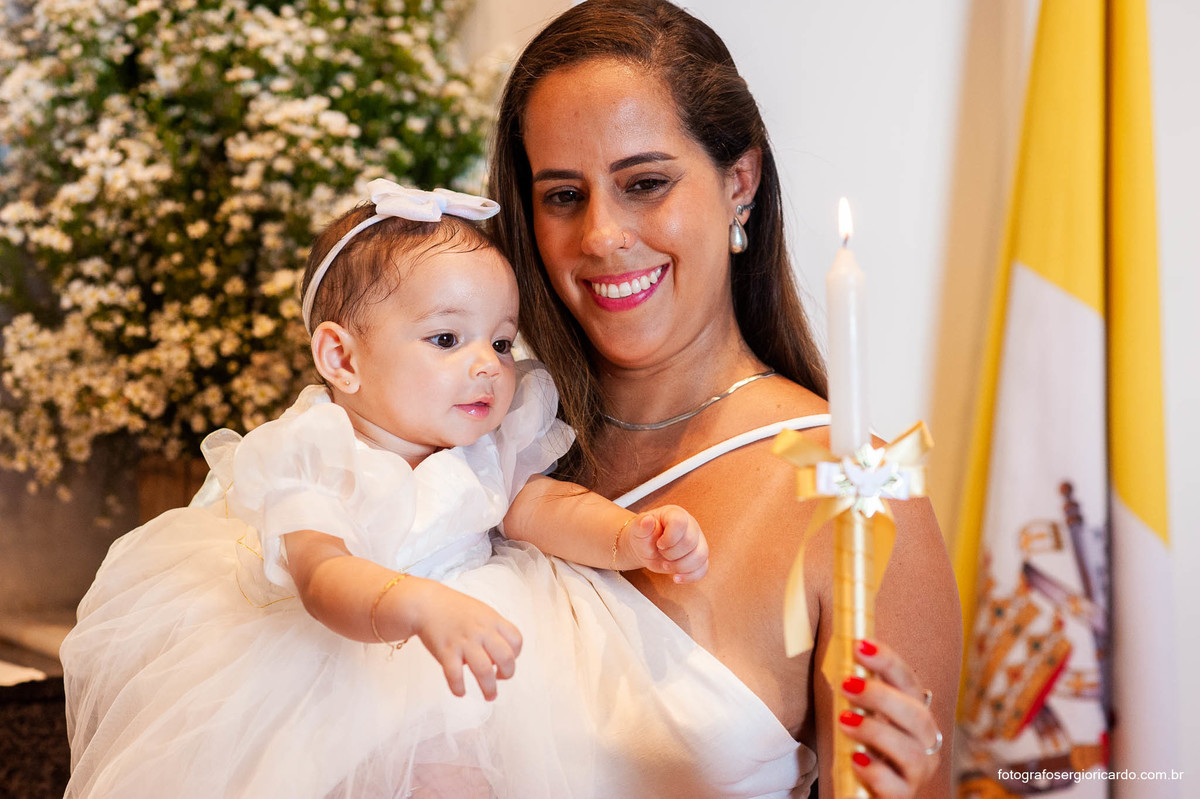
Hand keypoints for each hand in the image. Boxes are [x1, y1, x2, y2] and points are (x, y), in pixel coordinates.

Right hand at [407, 581, 522, 700]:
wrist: (427, 603)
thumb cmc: (455, 609)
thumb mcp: (482, 612)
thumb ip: (494, 630)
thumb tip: (501, 655)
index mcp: (493, 621)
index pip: (517, 640)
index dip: (516, 655)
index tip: (506, 661)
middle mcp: (481, 631)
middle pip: (506, 658)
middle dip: (508, 674)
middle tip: (500, 679)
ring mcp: (464, 642)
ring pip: (484, 671)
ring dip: (489, 688)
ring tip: (489, 695)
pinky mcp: (446, 651)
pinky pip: (455, 675)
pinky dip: (459, 688)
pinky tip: (460, 691)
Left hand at [623, 505, 708, 582]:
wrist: (646, 548)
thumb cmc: (643, 536)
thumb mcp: (638, 530)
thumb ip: (641, 525)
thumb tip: (647, 520)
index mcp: (675, 514)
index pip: (680, 523)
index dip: (669, 538)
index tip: (658, 544)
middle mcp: (691, 526)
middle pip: (690, 542)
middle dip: (672, 554)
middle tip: (660, 553)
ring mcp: (698, 541)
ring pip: (700, 556)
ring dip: (680, 566)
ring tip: (666, 566)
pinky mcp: (699, 557)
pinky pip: (703, 568)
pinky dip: (690, 576)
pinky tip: (676, 578)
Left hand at [836, 638, 942, 797]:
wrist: (858, 788)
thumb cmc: (856, 743)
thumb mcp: (856, 712)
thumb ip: (852, 687)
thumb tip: (825, 645)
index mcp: (912, 713)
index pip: (908, 681)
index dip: (887, 661)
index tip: (860, 645)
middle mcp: (923, 741)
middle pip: (916, 714)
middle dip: (881, 696)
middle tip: (847, 684)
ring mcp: (917, 771)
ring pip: (911, 752)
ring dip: (876, 731)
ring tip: (844, 720)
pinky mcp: (903, 796)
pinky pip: (897, 787)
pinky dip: (877, 772)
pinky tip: (856, 760)